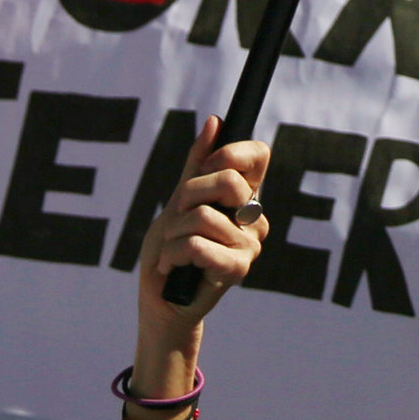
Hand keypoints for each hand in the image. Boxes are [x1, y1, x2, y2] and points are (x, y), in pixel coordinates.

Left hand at [135, 120, 272, 344]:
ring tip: (171, 251)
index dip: (231, 153)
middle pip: (227, 181)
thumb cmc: (169, 248)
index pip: (258, 156)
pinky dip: (172, 254)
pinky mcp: (238, 268)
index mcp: (244, 197)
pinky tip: (172, 267)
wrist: (160, 297)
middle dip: (186, 196)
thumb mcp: (178, 201)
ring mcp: (249, 244)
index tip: (204, 168)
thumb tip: (215, 122)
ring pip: (203, 215)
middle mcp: (254, 218)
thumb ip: (197, 165)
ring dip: (172, 234)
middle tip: (176, 218)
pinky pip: (198, 244)